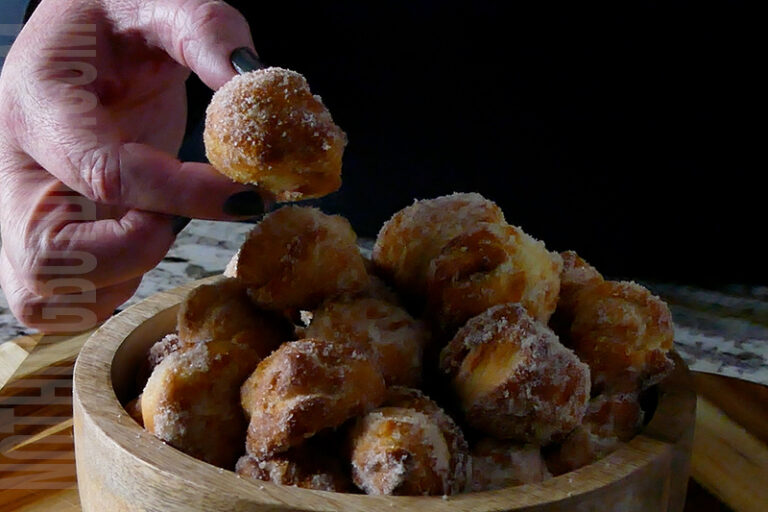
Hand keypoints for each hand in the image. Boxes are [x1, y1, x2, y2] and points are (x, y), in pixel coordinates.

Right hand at [0, 0, 262, 332]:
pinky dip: (105, 292)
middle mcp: (17, 163)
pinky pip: (58, 298)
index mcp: (38, 100)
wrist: (92, 34)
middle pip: (47, 258)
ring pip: (42, 293)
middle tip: (177, 220)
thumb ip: (208, 32)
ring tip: (159, 228)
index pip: (105, 174)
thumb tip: (252, 88)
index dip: (182, 196)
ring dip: (117, 279)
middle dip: (133, 252)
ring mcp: (27, 203)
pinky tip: (142, 242)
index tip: (244, 195)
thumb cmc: (123, 15)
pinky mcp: (49, 227)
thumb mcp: (164, 1)